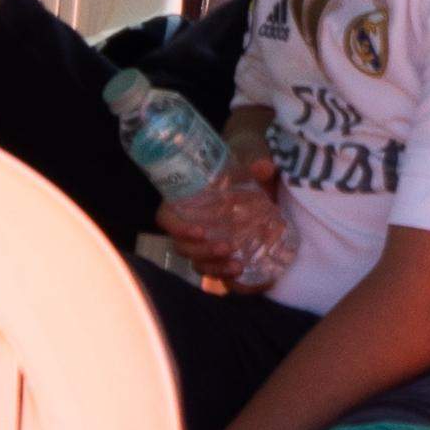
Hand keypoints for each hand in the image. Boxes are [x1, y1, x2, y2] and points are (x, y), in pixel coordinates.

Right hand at [159, 163, 293, 290]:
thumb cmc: (243, 157)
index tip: (200, 230)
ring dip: (214, 267)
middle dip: (202, 251)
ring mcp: (206, 239)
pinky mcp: (223, 250)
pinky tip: (244, 275)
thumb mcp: (249, 152)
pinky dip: (226, 277)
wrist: (258, 168)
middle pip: (182, 246)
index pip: (167, 219)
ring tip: (238, 266)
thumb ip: (255, 158)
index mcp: (186, 198)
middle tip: (227, 247)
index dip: (178, 228)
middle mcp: (191, 222)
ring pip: (197, 262)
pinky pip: (216, 270)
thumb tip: (263, 166)